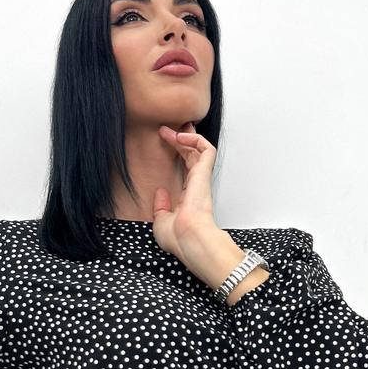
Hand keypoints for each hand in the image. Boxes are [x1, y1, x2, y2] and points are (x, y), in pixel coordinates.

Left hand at [152, 122, 269, 302]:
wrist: (187, 238)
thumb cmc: (177, 236)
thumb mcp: (161, 221)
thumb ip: (161, 207)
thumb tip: (161, 193)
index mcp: (188, 197)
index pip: (187, 169)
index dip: (178, 153)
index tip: (165, 143)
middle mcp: (196, 186)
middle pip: (193, 155)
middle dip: (180, 140)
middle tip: (165, 131)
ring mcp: (201, 179)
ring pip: (200, 149)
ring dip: (187, 136)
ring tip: (170, 131)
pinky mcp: (204, 174)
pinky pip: (207, 149)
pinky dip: (196, 139)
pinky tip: (180, 137)